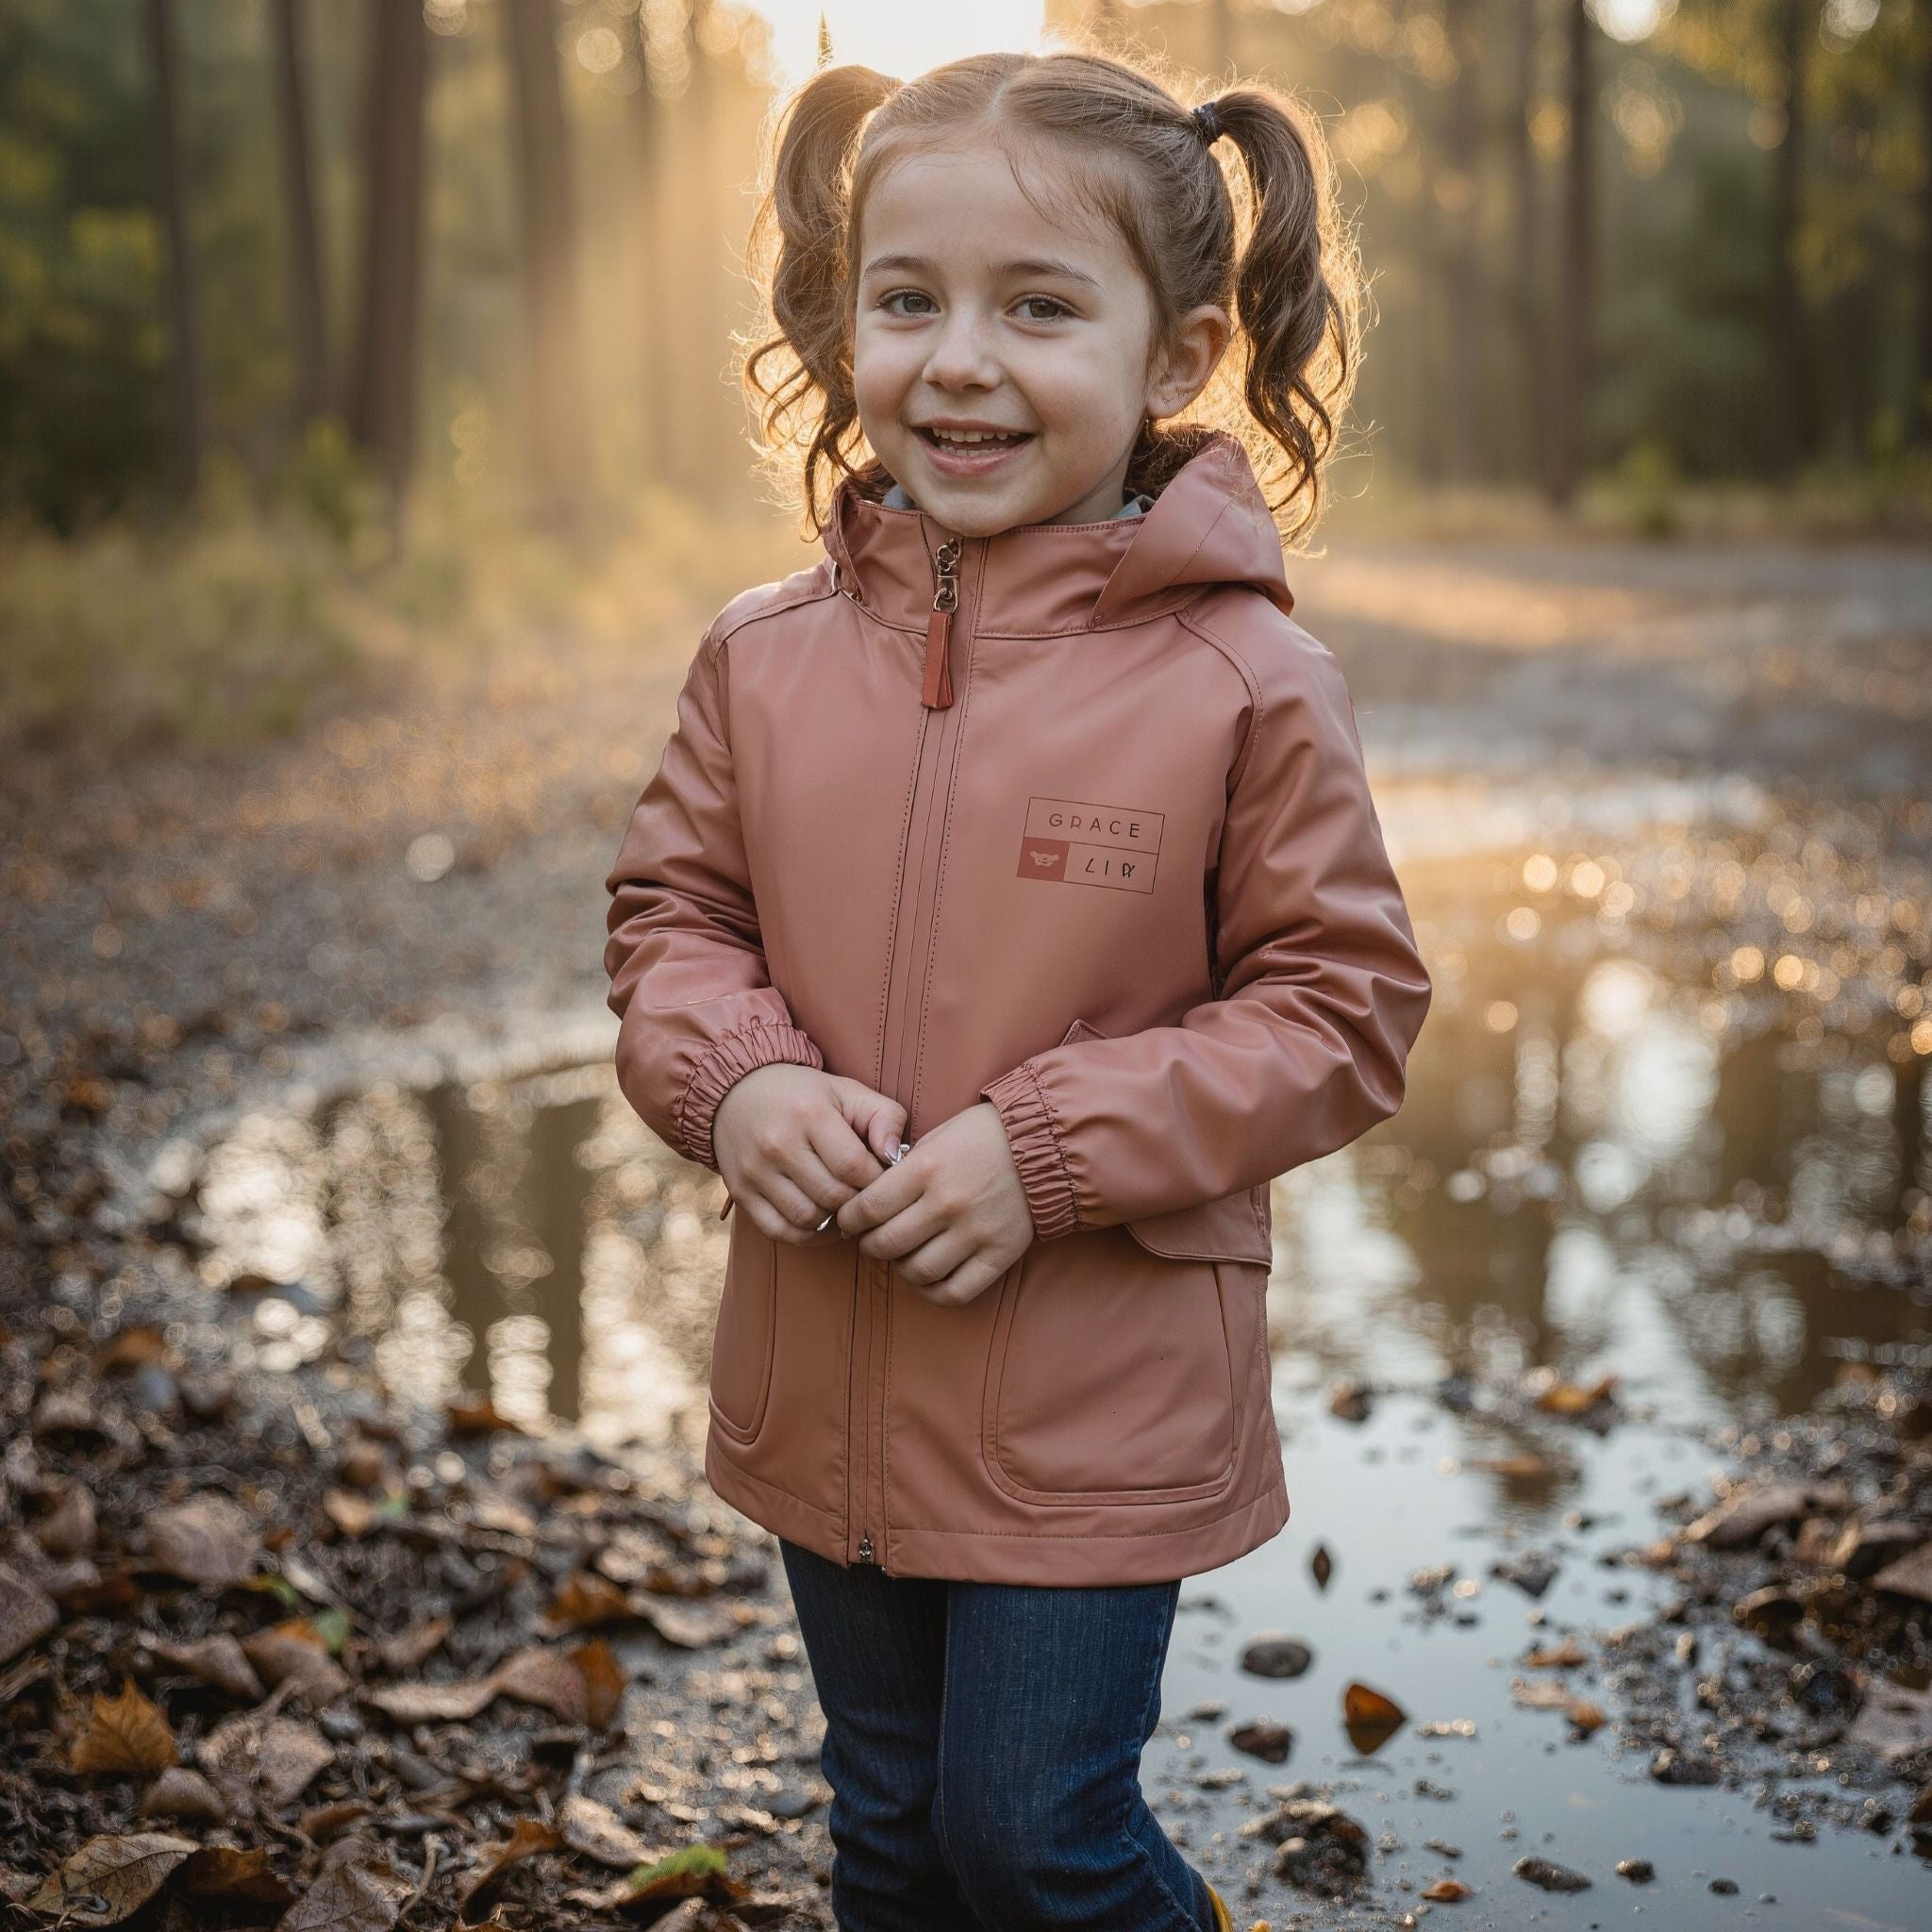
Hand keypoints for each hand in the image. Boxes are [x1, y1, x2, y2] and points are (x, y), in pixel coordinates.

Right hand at [712, 1065, 906, 1245]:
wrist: (738, 1092)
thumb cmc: (805, 1096)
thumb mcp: (849, 1092)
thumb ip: (885, 1117)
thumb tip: (895, 1157)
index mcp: (810, 1114)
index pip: (855, 1167)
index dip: (877, 1180)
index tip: (880, 1178)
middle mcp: (778, 1144)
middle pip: (833, 1197)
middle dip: (857, 1201)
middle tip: (863, 1194)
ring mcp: (756, 1171)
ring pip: (808, 1219)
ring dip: (833, 1220)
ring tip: (841, 1205)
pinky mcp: (741, 1192)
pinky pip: (779, 1231)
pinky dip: (805, 1234)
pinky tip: (819, 1220)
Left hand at [833, 1102, 1033, 1306]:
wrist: (1045, 1144)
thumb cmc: (983, 1136)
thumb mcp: (936, 1138)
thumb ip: (904, 1170)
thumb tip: (869, 1202)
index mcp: (927, 1168)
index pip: (869, 1207)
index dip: (849, 1219)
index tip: (848, 1221)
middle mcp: (948, 1203)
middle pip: (887, 1244)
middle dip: (870, 1246)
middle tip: (872, 1240)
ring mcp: (975, 1232)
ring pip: (916, 1272)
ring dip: (900, 1268)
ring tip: (903, 1255)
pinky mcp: (999, 1255)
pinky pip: (955, 1292)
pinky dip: (933, 1291)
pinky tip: (928, 1277)